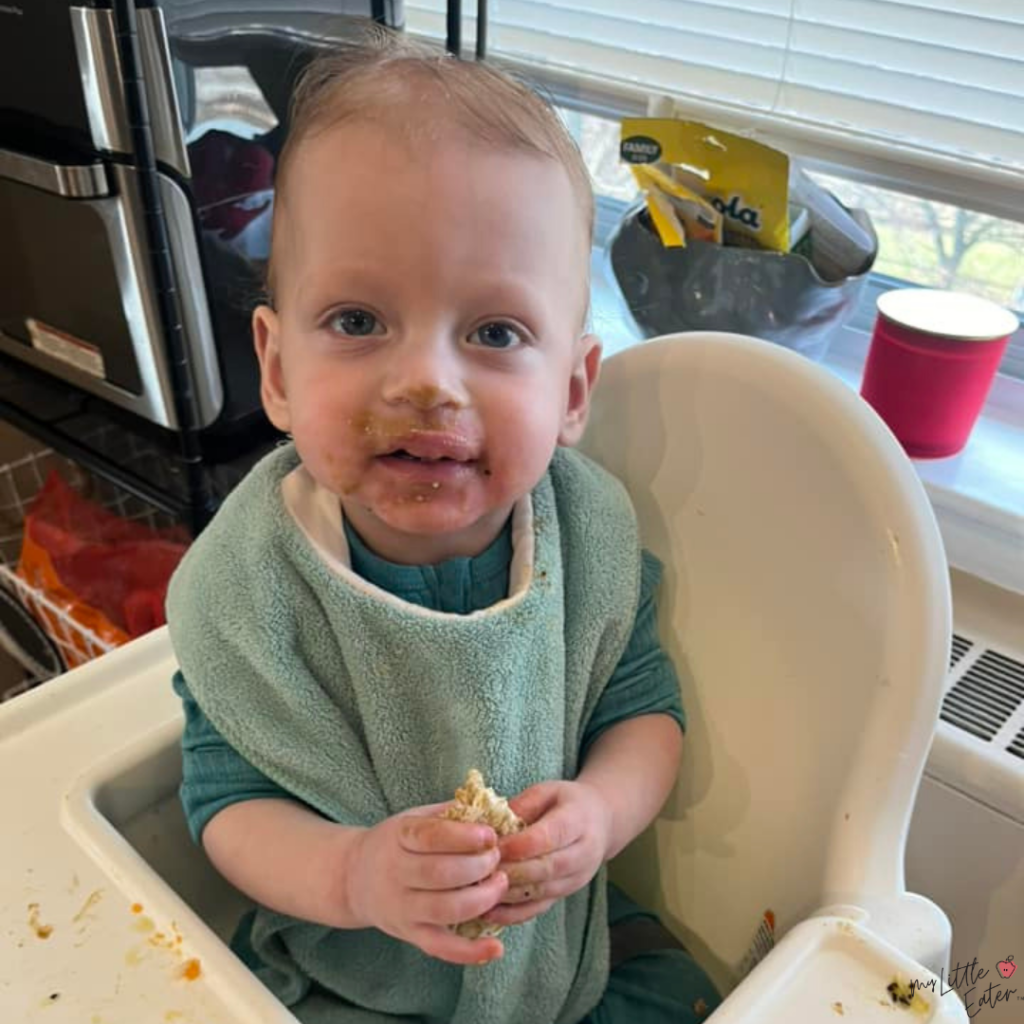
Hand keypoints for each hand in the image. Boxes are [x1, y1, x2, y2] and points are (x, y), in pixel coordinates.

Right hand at [345, 803, 509, 964]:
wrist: (353, 877)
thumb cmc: (397, 843)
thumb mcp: (414, 818)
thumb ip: (449, 814)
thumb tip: (492, 807)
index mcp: (398, 837)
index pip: (430, 836)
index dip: (465, 836)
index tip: (490, 835)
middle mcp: (395, 873)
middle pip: (440, 873)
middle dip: (478, 866)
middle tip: (497, 858)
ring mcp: (401, 908)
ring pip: (443, 910)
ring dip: (480, 899)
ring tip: (501, 884)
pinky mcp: (410, 934)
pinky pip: (440, 948)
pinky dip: (470, 952)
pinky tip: (495, 947)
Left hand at [484, 780, 612, 927]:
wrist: (601, 823)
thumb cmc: (568, 803)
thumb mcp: (548, 790)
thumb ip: (524, 804)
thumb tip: (495, 823)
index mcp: (577, 822)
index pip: (548, 837)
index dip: (519, 845)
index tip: (492, 846)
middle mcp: (582, 855)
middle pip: (545, 869)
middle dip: (511, 871)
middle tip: (479, 870)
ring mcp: (575, 879)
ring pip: (540, 892)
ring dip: (508, 894)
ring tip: (477, 890)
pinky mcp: (564, 895)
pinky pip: (538, 909)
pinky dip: (512, 914)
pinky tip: (488, 911)